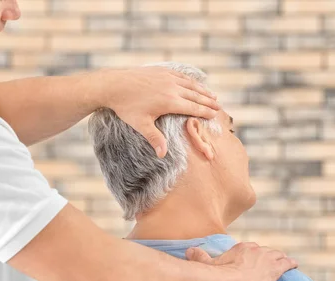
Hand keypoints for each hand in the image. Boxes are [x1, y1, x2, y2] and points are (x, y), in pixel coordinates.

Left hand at [98, 67, 220, 157]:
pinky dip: (191, 81)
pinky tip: (195, 83)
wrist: (114, 85)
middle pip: (196, 96)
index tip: (215, 114)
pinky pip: (181, 76)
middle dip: (209, 101)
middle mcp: (172, 88)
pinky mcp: (162, 71)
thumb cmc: (126, 107)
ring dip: (203, 91)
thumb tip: (163, 155)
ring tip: (213, 95)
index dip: (206, 111)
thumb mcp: (141, 125)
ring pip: (191, 85)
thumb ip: (155, 139)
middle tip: (219, 106)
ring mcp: (167, 77)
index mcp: (170, 102)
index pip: (193, 108)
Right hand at [186, 242, 297, 280]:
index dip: (254, 254)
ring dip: (281, 259)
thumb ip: (200, 257)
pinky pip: (286, 264)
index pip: (251, 249)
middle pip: (266, 251)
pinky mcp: (275, 269)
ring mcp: (267, 259)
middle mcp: (256, 250)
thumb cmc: (219, 274)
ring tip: (285, 263)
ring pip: (277, 256)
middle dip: (269, 256)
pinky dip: (291, 264)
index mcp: (242, 248)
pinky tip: (295, 266)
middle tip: (271, 262)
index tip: (254, 260)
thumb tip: (188, 251)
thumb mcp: (208, 264)